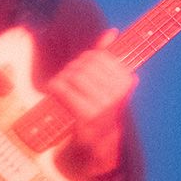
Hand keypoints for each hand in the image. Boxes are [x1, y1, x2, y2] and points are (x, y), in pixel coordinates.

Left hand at [47, 29, 137, 175]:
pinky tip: (55, 92)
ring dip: (63, 79)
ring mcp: (102, 105)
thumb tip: (112, 33)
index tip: (85, 70)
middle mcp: (116, 92)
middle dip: (73, 69)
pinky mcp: (86, 115)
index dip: (87, 60)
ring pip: (73, 74)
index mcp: (126, 81)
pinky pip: (63, 88)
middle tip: (70, 80)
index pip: (98, 56)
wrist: (103, 148)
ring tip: (63, 88)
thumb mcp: (111, 85)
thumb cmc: (104, 111)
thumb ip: (110, 58)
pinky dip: (55, 87)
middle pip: (84, 63)